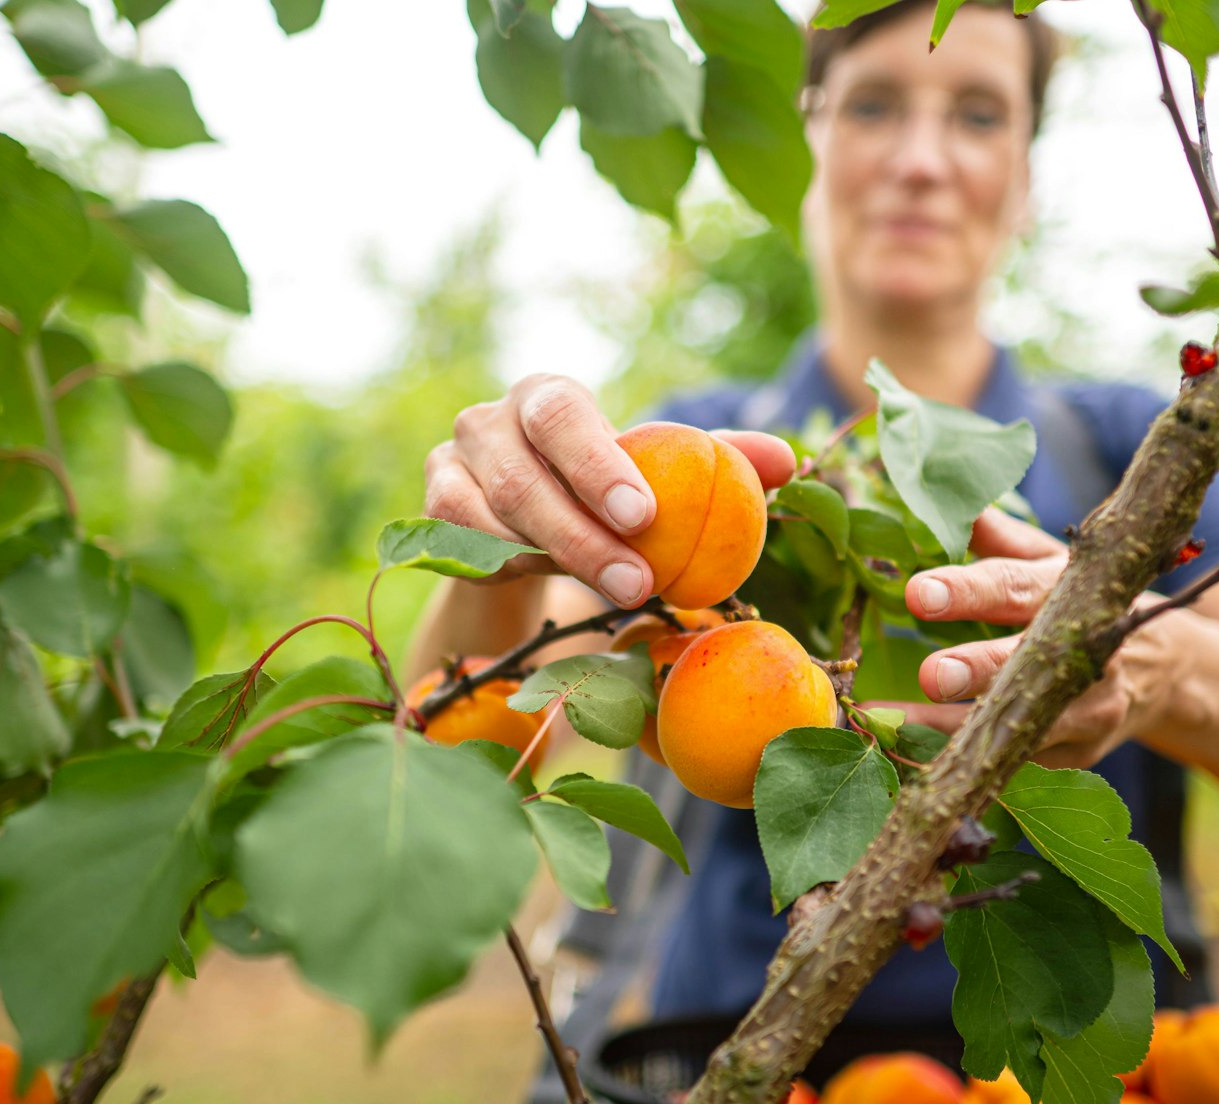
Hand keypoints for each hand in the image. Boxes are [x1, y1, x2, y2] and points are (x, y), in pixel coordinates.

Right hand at [423, 374, 794, 606]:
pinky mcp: (430, 514)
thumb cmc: (609, 488)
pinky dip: (510, 571)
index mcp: (548, 395)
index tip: (644, 516)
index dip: (598, 463)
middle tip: (640, 581)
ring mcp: (449, 466)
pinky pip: (464, 550)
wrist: (529, 526)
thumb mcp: (661, 474)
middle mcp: (488, 420)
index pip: (564, 415)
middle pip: (521, 473)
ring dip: (553, 562)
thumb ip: (719, 461)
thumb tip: (788, 462)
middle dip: (579, 531)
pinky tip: (554, 587)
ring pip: (488, 519)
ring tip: (618, 594)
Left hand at [871, 509, 1184, 769]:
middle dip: (977, 669)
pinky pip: (1017, 758)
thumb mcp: (1048, 560)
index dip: (966, 591)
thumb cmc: (1080, 601)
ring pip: (1023, 720)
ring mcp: (1088, 705)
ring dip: (955, 728)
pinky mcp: (1080, 749)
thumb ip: (996, 538)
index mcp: (1067, 588)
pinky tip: (912, 756)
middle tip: (930, 675)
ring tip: (893, 726)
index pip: (1014, 586)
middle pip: (1026, 658)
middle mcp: (1084, 646)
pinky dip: (966, 759)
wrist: (1164, 666)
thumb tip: (945, 496)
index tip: (919, 593)